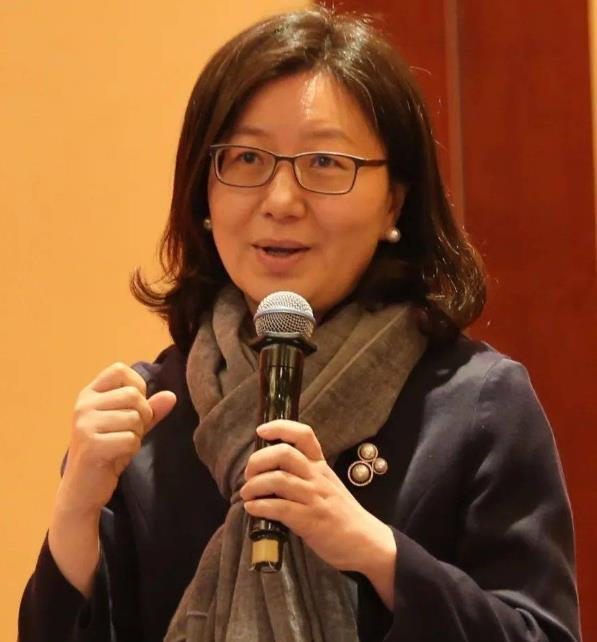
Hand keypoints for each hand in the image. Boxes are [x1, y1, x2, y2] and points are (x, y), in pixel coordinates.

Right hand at [57, 362, 176, 516]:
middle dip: (141, 417)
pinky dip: (131, 450)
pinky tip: (117, 456)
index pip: (120, 370)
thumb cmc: (107, 451)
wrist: (83, 489)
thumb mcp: (129, 425)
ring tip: (119, 445)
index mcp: (90, 394)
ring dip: (136, 435)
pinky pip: (130, 439)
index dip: (137, 387)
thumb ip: (149, 410)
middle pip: (133, 395)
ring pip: (134, 418)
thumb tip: (171, 396)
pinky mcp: (91, 444)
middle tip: (126, 433)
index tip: (132, 407)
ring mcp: (85, 424)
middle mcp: (84, 405)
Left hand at [241, 420, 395, 578]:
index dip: (280, 428)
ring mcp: (314, 497)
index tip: (261, 431)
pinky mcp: (310, 520)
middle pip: (284, 453)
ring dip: (254, 486)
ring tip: (247, 495)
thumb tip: (270, 472)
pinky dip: (260, 507)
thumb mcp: (327, 485)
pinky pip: (279, 507)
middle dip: (258, 460)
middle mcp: (317, 477)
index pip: (303, 435)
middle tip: (248, 475)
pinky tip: (252, 509)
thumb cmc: (342, 513)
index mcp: (320, 466)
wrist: (365, 541)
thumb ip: (305, 475)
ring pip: (278, 479)